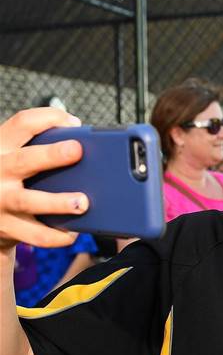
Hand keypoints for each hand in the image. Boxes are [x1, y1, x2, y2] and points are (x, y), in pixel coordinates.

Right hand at [0, 108, 86, 250]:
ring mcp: (0, 201)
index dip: (48, 118)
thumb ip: (39, 145)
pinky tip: (72, 232)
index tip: (74, 123)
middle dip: (51, 155)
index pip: (21, 124)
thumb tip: (80, 135)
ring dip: (57, 202)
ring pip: (28, 201)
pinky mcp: (7, 227)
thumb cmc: (10, 178)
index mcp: (2, 148)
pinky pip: (34, 234)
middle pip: (24, 161)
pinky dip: (55, 235)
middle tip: (77, 151)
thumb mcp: (14, 156)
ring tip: (82, 202)